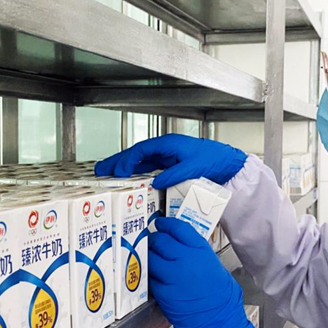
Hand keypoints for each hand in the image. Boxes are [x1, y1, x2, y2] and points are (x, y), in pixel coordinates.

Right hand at [94, 134, 246, 188]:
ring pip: (140, 162)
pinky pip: (148, 168)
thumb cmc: (213, 159)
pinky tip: (128, 180)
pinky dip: (136, 173)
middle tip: (99, 170)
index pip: (141, 150)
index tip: (118, 172)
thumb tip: (156, 183)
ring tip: (107, 175)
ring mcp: (166, 157)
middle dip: (117, 161)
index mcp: (168, 144)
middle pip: (136, 155)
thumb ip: (174, 175)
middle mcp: (165, 149)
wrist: (227, 163)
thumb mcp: (193, 167)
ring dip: (124, 168)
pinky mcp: (170, 166)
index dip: (127, 161)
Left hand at [148, 217, 256, 327]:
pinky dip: (150, 276)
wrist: (219, 321)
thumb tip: (183, 246)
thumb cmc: (221, 297)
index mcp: (201, 250)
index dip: (166, 224)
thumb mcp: (214, 265)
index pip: (178, 228)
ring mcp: (172, 275)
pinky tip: (154, 277)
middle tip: (151, 241)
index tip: (160, 223)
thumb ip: (197, 253)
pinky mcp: (163, 292)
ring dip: (148, 256)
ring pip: (150, 257)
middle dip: (153, 239)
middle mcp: (186, 259)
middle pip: (160, 240)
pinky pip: (150, 278)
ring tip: (149, 258)